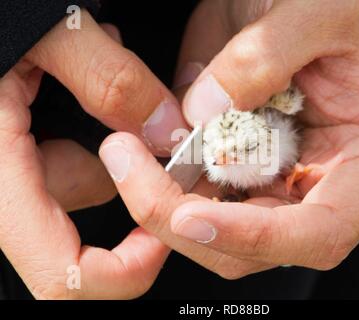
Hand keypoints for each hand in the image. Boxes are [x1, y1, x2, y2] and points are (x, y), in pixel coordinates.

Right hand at [0, 10, 187, 297]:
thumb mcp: (47, 31)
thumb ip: (108, 77)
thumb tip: (165, 128)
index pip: (63, 275)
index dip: (125, 269)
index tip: (164, 231)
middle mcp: (1, 183)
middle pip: (82, 214)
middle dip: (127, 167)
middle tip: (145, 118)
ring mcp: (7, 165)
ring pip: (81, 179)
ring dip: (110, 137)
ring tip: (103, 74)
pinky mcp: (15, 146)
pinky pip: (65, 155)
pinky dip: (90, 126)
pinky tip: (87, 78)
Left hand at [100, 0, 358, 278]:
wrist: (289, 1)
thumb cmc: (325, 5)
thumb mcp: (316, 9)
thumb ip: (263, 57)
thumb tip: (206, 110)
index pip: (322, 232)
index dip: (258, 237)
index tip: (190, 217)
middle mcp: (324, 186)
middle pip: (260, 245)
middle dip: (191, 224)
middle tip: (133, 173)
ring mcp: (278, 185)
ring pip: (221, 234)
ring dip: (167, 208)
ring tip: (127, 159)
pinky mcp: (240, 174)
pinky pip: (199, 202)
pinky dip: (164, 190)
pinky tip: (139, 160)